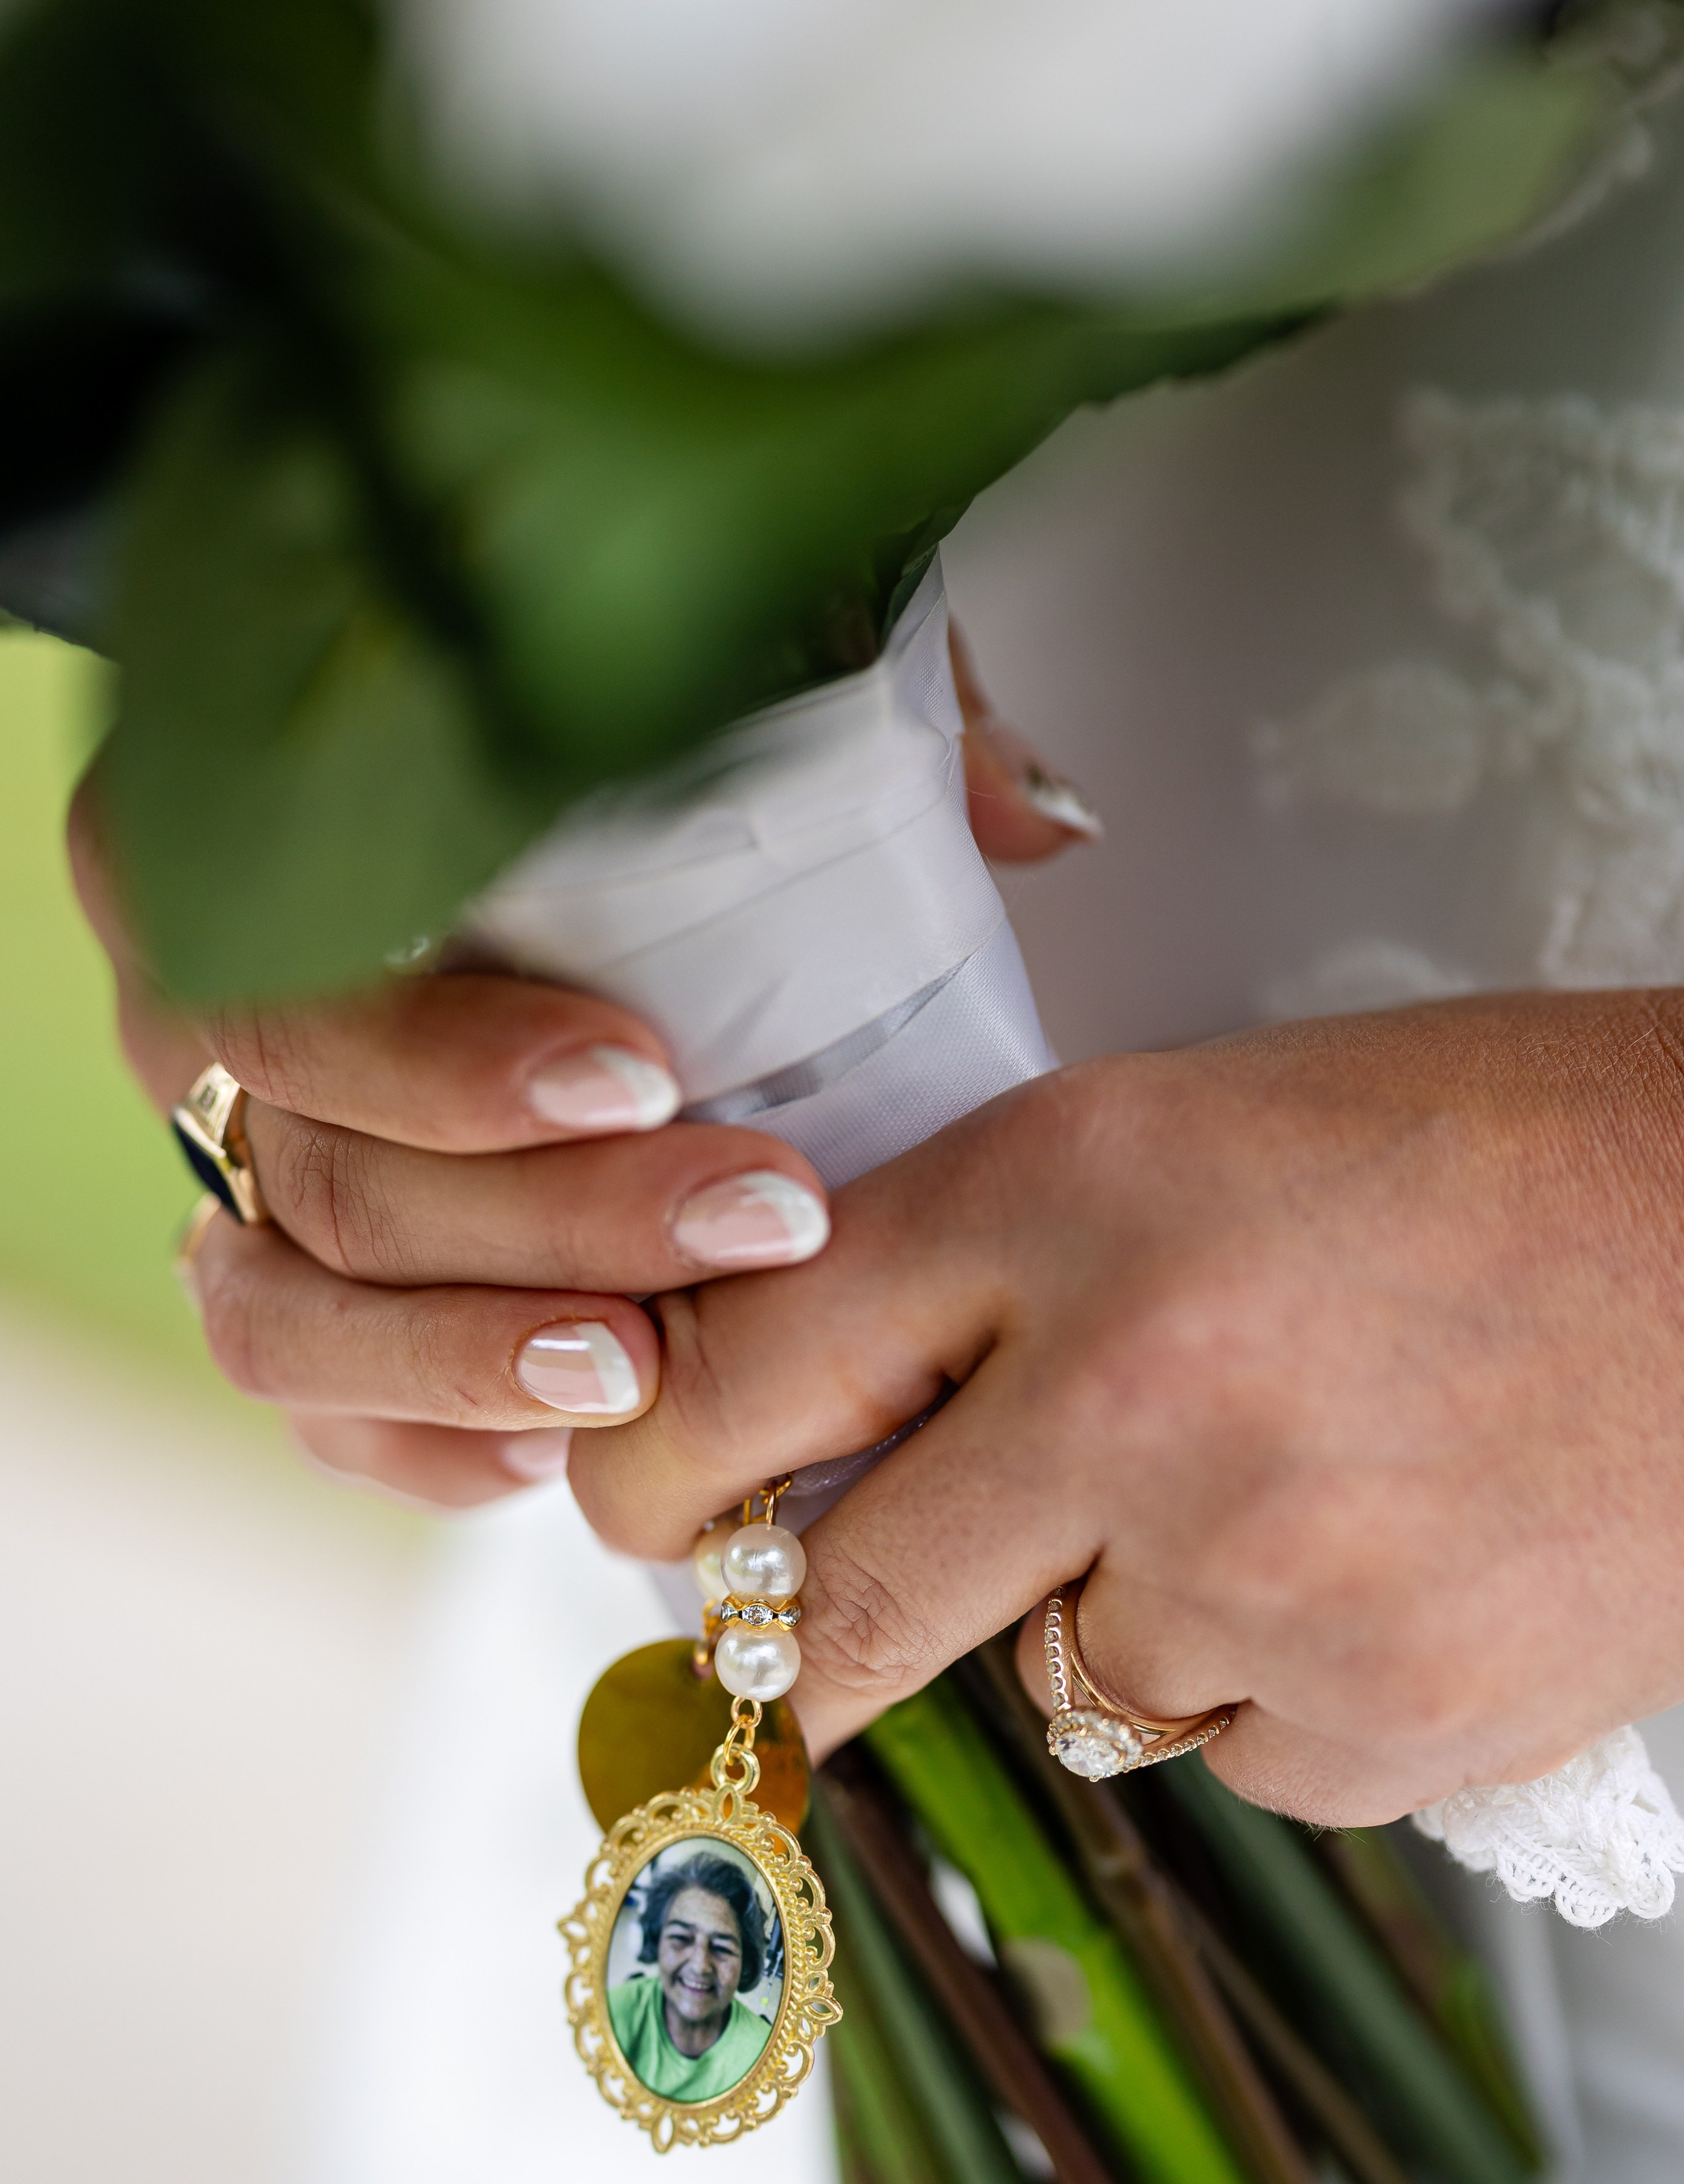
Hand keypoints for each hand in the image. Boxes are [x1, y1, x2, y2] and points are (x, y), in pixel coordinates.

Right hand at [73, 621, 1085, 1506]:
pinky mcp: (277, 1298)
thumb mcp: (692, 700)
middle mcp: (191, 1031)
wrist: (455, 855)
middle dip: (553, 1220)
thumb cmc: (581, 776)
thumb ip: (812, 722)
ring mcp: (222, 1181)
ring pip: (285, 1314)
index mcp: (238, 860)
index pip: (294, 975)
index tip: (646, 1077)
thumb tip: (1028, 814)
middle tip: (761, 1220)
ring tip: (651, 1375)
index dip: (451, 1052)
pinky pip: (311, 1409)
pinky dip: (432, 1440)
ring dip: (475, 1359)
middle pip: (326, 1170)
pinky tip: (562, 1448)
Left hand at [569, 992, 1683, 1823]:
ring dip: (1112, 1622)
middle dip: (804, 1636)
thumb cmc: (1484, 1152)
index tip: (643, 1516)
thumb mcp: (1192, 1130)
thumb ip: (987, 1271)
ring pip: (1060, 1687)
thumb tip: (817, 1437)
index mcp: (1066, 1188)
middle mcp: (1134, 1389)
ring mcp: (1262, 1576)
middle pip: (841, 1607)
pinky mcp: (1384, 1720)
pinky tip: (1382, 1562)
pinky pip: (1229, 1758)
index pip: (736, 1378)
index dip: (649, 1473)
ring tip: (1282, 1493)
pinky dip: (1269, 1688)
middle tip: (800, 1642)